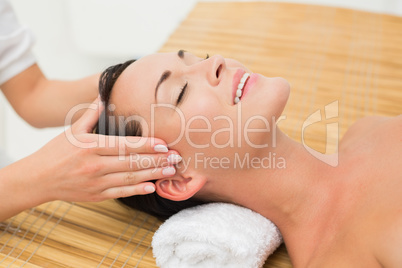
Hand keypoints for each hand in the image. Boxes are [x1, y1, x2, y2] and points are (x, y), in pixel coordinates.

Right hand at [27, 97, 180, 202]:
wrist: (38, 178)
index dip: (146, 145)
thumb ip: (91, 114)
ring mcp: (96, 182)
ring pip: (130, 178)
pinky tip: (152, 187)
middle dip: (156, 160)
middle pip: (132, 162)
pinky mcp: (96, 196)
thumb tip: (103, 95)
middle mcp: (94, 164)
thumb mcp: (72, 130)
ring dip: (152, 174)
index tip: (164, 144)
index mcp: (90, 146)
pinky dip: (137, 190)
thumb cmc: (56, 151)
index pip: (124, 145)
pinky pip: (121, 193)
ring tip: (170, 170)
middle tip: (176, 157)